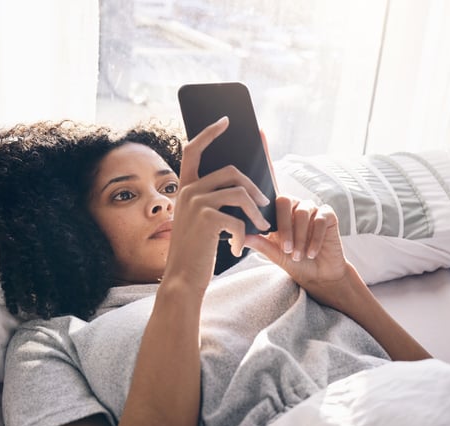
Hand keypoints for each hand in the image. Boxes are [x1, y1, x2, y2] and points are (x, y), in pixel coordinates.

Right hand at [163, 117, 271, 294]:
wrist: (183, 280)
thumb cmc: (196, 253)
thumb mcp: (200, 222)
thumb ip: (213, 202)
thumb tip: (243, 187)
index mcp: (185, 189)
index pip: (193, 149)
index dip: (209, 132)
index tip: (226, 121)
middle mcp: (188, 191)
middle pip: (231, 170)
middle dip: (254, 184)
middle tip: (266, 200)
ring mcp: (195, 203)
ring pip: (240, 192)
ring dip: (256, 210)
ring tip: (262, 226)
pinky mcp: (206, 218)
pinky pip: (238, 218)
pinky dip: (243, 235)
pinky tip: (236, 249)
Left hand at [243, 196, 351, 307]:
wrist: (319, 275)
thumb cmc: (296, 262)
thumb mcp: (275, 254)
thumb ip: (259, 244)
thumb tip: (238, 238)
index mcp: (279, 212)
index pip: (269, 202)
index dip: (266, 217)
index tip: (266, 236)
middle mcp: (295, 205)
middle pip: (285, 201)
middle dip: (284, 227)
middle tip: (286, 250)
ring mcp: (312, 209)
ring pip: (303, 212)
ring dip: (300, 237)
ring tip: (298, 256)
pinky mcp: (329, 215)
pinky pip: (320, 220)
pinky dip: (315, 239)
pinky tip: (311, 253)